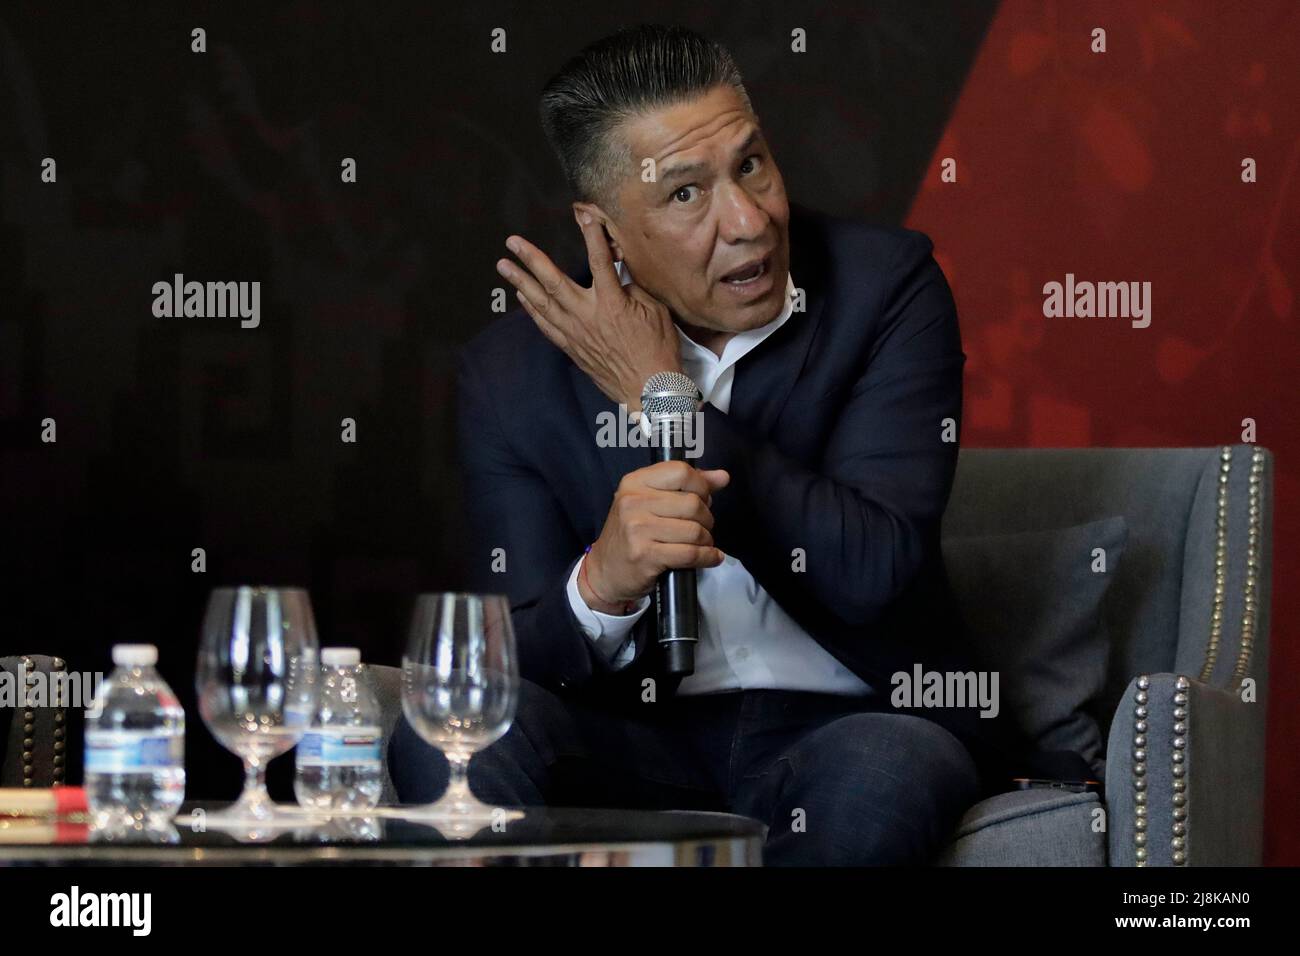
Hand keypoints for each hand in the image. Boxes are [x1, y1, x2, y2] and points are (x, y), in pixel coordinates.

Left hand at [496, 212, 680, 410]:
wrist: (649, 390)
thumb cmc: (658, 350)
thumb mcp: (654, 311)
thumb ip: (632, 287)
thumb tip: (617, 269)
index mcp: (612, 302)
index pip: (599, 261)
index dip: (591, 236)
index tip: (582, 216)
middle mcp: (587, 315)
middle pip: (553, 281)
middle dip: (531, 259)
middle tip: (512, 242)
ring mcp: (576, 333)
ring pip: (541, 303)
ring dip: (521, 282)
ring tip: (504, 266)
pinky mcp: (572, 348)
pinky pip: (546, 326)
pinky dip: (532, 310)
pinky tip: (522, 298)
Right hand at [579, 461, 730, 610]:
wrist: (605, 572)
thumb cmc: (632, 534)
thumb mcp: (651, 502)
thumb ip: (687, 486)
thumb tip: (722, 477)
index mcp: (635, 482)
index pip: (681, 472)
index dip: (701, 486)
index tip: (704, 499)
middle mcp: (633, 502)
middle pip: (693, 503)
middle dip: (706, 518)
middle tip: (701, 527)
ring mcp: (637, 529)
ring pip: (694, 530)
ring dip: (706, 540)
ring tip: (701, 543)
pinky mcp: (645, 555)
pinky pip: (690, 553)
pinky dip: (707, 557)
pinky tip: (710, 557)